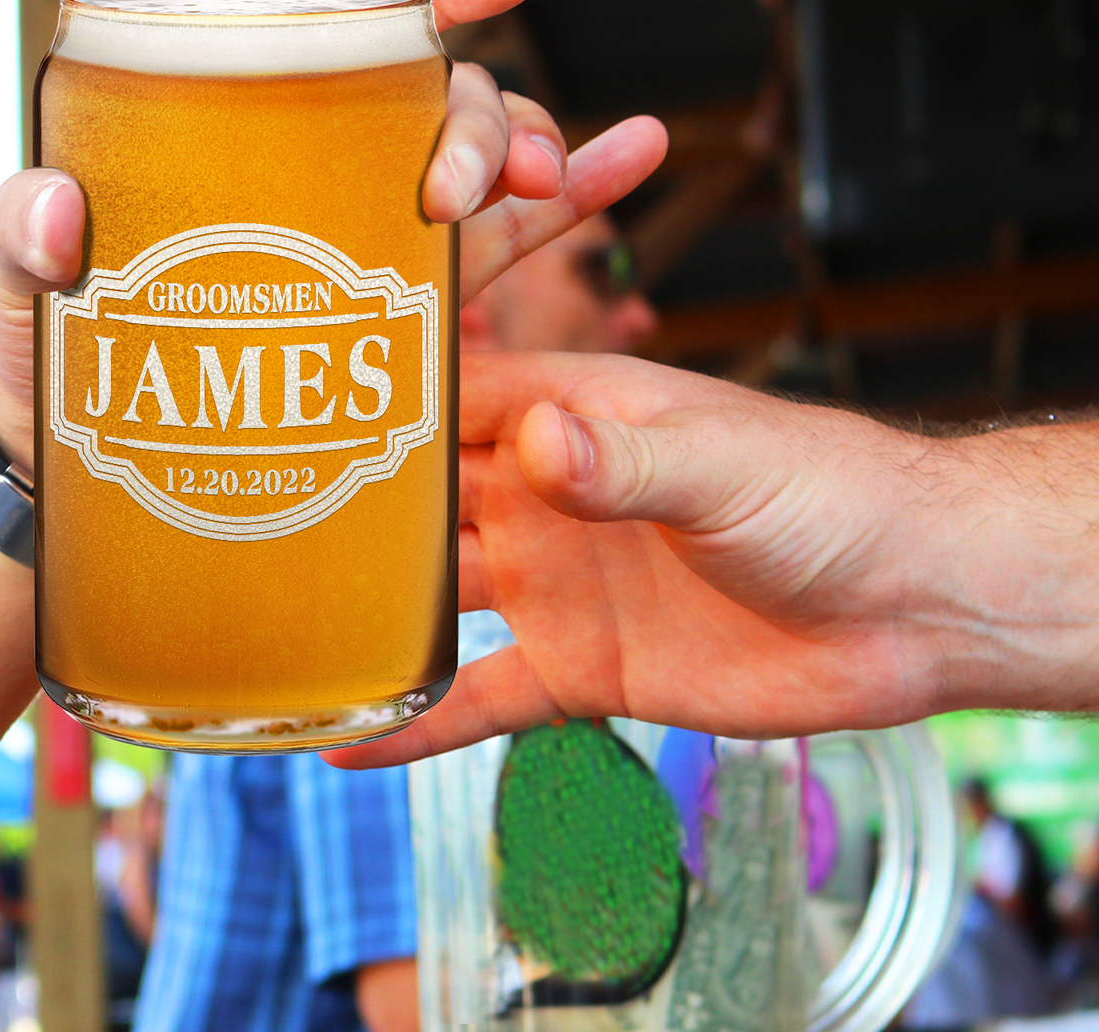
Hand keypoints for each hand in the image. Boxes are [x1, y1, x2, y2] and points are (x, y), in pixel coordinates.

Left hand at [0, 0, 666, 474]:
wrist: (101, 458)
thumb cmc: (56, 353)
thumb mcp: (21, 285)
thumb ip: (20, 234)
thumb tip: (64, 212)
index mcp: (251, 134)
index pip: (346, 34)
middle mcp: (329, 172)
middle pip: (438, 105)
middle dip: (480, 121)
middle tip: (464, 188)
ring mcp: (376, 239)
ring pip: (486, 171)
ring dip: (539, 159)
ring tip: (555, 185)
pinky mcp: (406, 311)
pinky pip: (509, 248)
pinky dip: (576, 203)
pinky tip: (633, 160)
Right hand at [328, 353, 1098, 767]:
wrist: (903, 602)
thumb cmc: (824, 494)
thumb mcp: (726, 464)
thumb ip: (630, 459)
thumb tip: (537, 441)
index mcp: (575, 420)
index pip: (452, 398)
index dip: (374, 401)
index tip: (280, 407)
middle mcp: (550, 497)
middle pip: (425, 500)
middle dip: (346, 511)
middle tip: (241, 526)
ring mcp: (560, 583)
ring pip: (440, 598)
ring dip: (367, 616)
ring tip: (268, 633)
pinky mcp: (583, 668)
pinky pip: (486, 698)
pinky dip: (423, 720)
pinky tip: (352, 745)